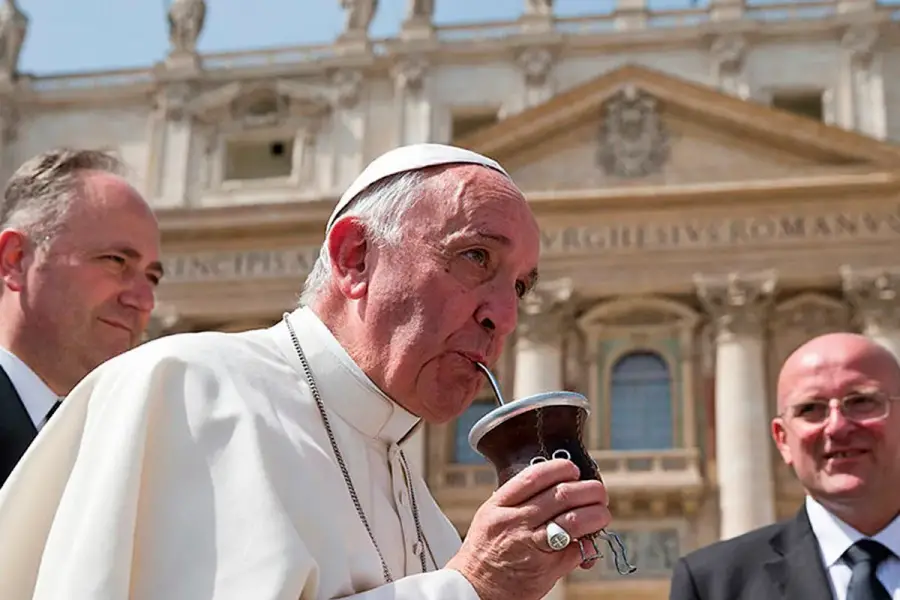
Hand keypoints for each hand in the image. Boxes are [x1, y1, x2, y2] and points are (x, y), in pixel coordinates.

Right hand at [446, 459, 611, 599]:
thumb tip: (556, 488)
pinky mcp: (545, 568)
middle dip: (588, 490)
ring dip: (596, 515)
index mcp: (500, 506)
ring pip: (573, 521)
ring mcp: (530, 545)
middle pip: (561, 496)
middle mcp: (515, 522)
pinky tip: (589, 541)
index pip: (534, 477)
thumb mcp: (490, 517)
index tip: (573, 469)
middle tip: (597, 492)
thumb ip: (517, 501)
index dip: (560, 468)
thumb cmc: (484, 552)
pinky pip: (576, 550)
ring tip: (602, 514)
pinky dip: (588, 544)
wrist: (475, 589)